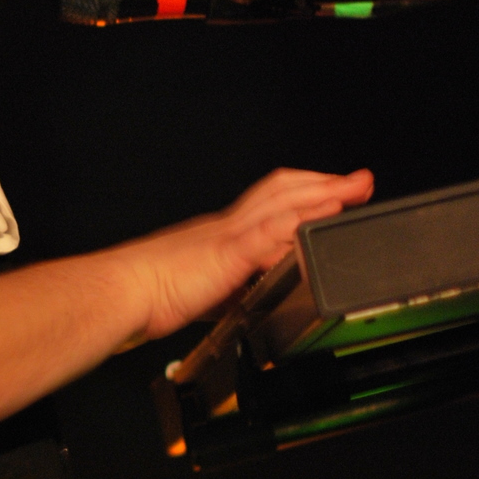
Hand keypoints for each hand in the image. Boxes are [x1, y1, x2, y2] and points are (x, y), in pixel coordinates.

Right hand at [135, 166, 373, 339]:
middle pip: (281, 190)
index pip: (267, 203)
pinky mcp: (227, 252)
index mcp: (218, 235)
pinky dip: (304, 216)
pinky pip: (273, 228)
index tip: (331, 192)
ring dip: (325, 191)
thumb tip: (239, 299)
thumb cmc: (144, 294)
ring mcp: (227, 235)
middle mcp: (225, 226)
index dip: (301, 194)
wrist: (119, 292)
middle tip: (359, 180)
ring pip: (282, 200)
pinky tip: (327, 211)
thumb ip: (223, 289)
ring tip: (357, 187)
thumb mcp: (197, 290)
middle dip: (324, 182)